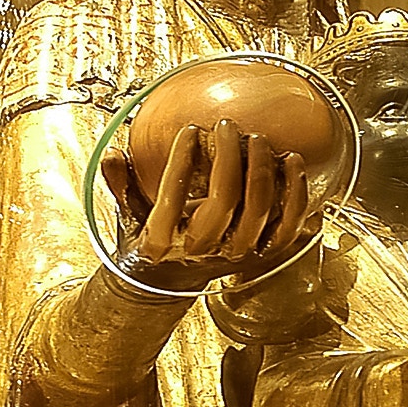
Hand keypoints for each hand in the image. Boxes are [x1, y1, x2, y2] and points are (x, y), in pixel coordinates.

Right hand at [100, 119, 316, 291]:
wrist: (173, 281)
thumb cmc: (150, 238)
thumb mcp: (128, 216)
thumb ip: (120, 186)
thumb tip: (111, 154)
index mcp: (162, 241)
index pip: (172, 198)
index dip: (181, 159)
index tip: (189, 129)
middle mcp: (202, 250)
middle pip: (223, 200)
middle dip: (228, 157)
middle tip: (227, 125)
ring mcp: (236, 253)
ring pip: (258, 211)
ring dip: (261, 169)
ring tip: (257, 137)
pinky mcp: (263, 252)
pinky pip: (288, 223)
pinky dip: (295, 192)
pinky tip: (292, 159)